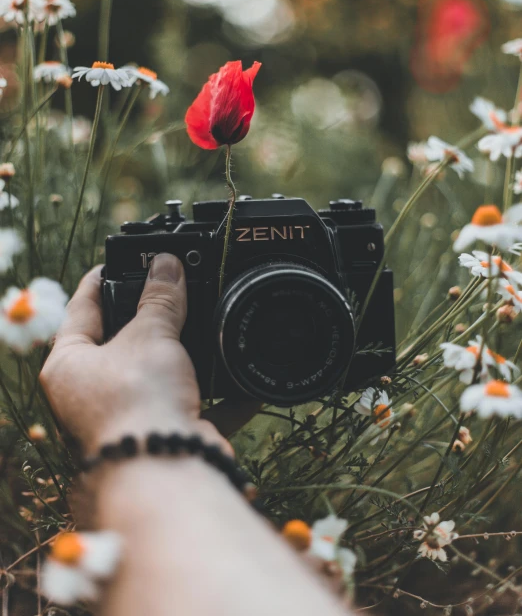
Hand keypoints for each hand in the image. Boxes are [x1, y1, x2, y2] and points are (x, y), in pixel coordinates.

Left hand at [40, 253, 243, 454]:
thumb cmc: (138, 401)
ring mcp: (131, 418)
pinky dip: (221, 394)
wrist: (166, 473)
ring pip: (162, 376)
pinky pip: (196, 407)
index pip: (82, 309)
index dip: (101, 280)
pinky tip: (243, 376)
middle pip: (124, 343)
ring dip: (188, 355)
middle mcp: (93, 395)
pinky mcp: (166, 437)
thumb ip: (161, 298)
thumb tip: (167, 263)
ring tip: (208, 319)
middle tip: (171, 284)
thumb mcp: (150, 335)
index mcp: (69, 366)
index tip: (119, 259)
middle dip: (152, 317)